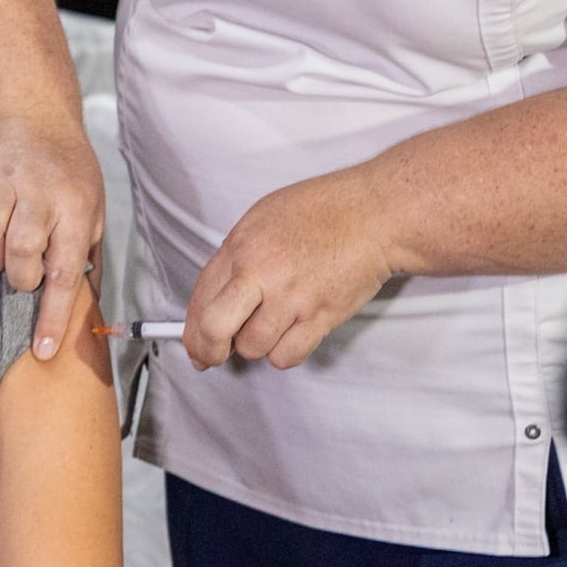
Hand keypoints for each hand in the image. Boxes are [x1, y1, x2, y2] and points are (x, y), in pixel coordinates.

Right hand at [0, 112, 104, 360]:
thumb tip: (89, 307)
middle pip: (22, 253)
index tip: (45, 350)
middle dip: (21, 277)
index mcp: (76, 206)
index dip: (54, 315)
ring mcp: (3, 182)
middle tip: (25, 272)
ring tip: (2, 253)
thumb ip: (88, 254)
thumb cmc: (66, 170)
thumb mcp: (95, 206)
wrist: (30, 117)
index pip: (66, 270)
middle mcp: (40, 192)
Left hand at [185, 167, 394, 370]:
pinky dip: (285, 353)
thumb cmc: (325, 210)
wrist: (374, 214)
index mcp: (242, 246)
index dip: (192, 329)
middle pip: (215, 329)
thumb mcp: (264, 217)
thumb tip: (218, 296)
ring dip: (257, 345)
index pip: (200, 297)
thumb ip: (238, 256)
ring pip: (252, 348)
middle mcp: (261, 273)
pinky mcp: (319, 316)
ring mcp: (291, 297)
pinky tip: (292, 334)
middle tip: (214, 356)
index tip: (195, 343)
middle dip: (208, 350)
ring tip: (272, 326)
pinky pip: (287, 356)